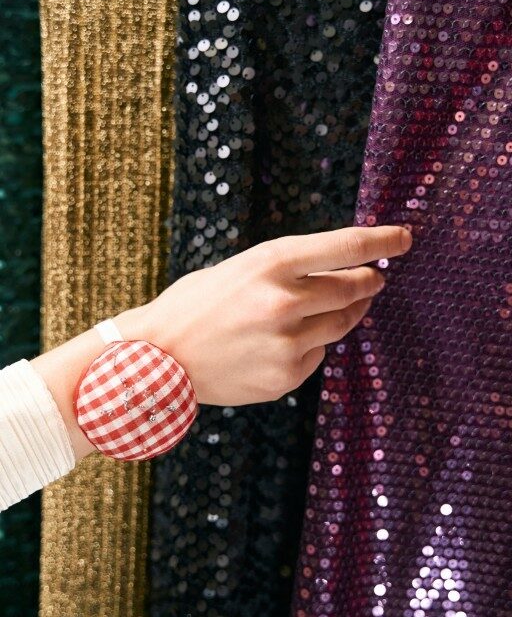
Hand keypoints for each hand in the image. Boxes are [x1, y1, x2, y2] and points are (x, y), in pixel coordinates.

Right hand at [130, 225, 411, 406]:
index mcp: (270, 264)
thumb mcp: (241, 269)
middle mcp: (284, 303)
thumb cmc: (195, 305)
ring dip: (346, 313)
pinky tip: (280, 344)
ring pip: (341, 325)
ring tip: (329, 308)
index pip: (346, 247)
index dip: (382, 241)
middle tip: (374, 279)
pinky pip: (316, 356)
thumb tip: (341, 275)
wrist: (157, 359)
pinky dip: (310, 346)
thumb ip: (290, 272)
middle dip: (369, 281)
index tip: (403, 239)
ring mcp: (287, 344)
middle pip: (354, 288)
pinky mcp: (285, 377)